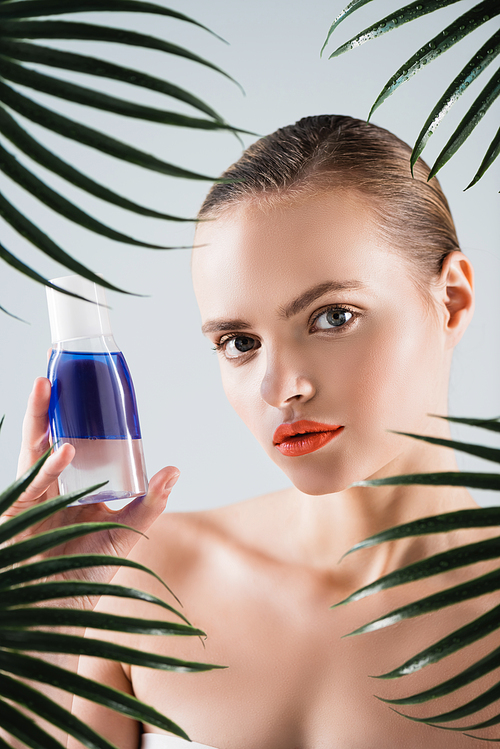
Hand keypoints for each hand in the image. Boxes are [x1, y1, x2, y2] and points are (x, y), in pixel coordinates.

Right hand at [6, 377, 178, 585]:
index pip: (66, 439)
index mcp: (68, 483)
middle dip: (44, 407)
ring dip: (38, 421)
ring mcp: (29, 497)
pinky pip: (30, 484)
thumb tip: (174, 470)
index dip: (69, 415)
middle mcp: (46, 485)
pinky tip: (64, 451)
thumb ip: (149, 503)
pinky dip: (47, 466)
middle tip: (50, 378)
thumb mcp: (126, 531)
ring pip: (30, 451)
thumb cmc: (90, 568)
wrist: (61, 606)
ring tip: (48, 392)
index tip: (79, 388)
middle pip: (42, 437)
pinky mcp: (16, 513)